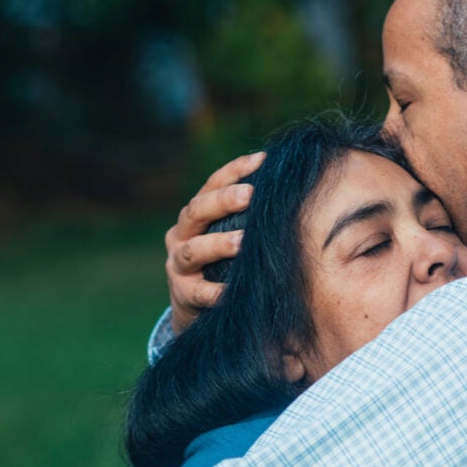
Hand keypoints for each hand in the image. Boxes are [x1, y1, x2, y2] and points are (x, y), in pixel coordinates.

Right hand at [164, 151, 265, 333]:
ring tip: (243, 242)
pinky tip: (233, 290)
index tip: (263, 160)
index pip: (212, 185)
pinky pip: (199, 292)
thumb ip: (247, 214)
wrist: (192, 306)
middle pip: (197, 211)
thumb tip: (288, 183)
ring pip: (195, 250)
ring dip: (219, 244)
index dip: (235, 170)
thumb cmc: (220, 262)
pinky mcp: (182, 294)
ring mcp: (178, 264)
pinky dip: (216, 291)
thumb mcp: (227, 234)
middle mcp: (181, 235)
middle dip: (223, 201)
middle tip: (251, 194)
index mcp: (194, 215)